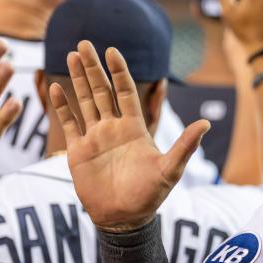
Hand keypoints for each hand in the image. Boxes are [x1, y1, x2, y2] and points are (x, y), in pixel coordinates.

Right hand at [48, 41, 209, 231]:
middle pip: (101, 91)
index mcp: (134, 128)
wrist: (124, 218)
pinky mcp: (79, 151)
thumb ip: (185, 145)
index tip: (111, 50)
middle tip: (84, 44)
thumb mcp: (170, 169)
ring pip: (85, 102)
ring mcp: (95, 138)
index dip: (119, 71)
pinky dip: (63, 106)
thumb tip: (206, 124)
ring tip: (70, 55)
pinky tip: (56, 87)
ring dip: (77, 80)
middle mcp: (113, 128)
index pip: (125, 92)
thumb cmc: (149, 195)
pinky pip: (70, 123)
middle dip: (92, 68)